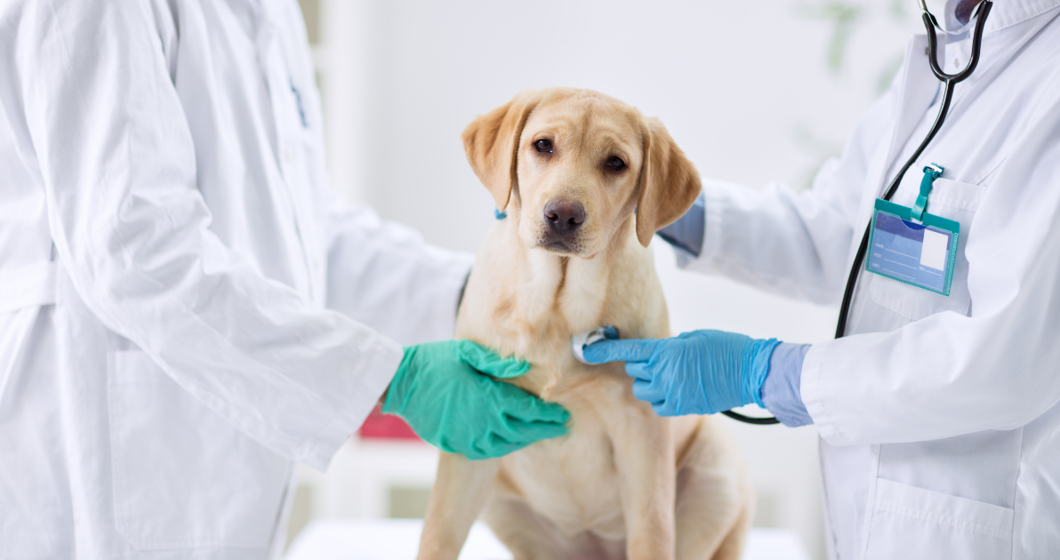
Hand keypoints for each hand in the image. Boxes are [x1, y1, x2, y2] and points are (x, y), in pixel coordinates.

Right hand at [383, 340, 569, 459]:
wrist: (400, 383)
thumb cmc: (434, 362)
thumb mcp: (467, 352)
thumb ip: (497, 363)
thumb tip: (526, 367)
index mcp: (490, 398)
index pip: (529, 411)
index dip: (549, 415)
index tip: (564, 416)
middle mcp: (484, 422)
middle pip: (524, 431)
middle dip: (545, 429)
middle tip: (562, 427)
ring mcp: (469, 437)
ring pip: (507, 444)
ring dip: (526, 440)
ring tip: (540, 434)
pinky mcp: (455, 444)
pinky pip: (486, 452)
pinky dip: (503, 448)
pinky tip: (510, 442)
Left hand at [581, 330, 779, 415]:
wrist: (751, 372)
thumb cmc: (726, 348)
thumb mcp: (694, 338)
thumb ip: (670, 347)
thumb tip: (654, 356)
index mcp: (667, 352)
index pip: (628, 351)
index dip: (602, 350)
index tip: (584, 349)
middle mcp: (666, 374)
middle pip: (635, 372)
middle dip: (641, 366)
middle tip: (661, 361)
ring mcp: (674, 393)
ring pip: (644, 391)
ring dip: (650, 384)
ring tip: (671, 376)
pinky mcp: (683, 408)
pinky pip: (659, 406)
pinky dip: (662, 399)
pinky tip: (677, 390)